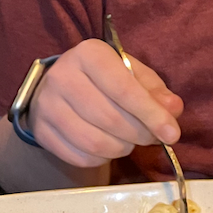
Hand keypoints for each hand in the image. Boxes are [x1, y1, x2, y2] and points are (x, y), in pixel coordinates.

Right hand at [29, 39, 183, 168]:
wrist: (58, 86)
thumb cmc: (102, 78)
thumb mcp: (131, 74)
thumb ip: (154, 91)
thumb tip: (172, 109)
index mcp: (89, 54)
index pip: (123, 89)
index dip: (151, 115)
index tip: (172, 133)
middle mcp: (62, 76)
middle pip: (110, 119)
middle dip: (139, 134)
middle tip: (151, 137)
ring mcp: (47, 106)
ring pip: (95, 143)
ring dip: (122, 148)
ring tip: (129, 140)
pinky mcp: (40, 131)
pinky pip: (80, 157)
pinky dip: (102, 158)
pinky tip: (108, 146)